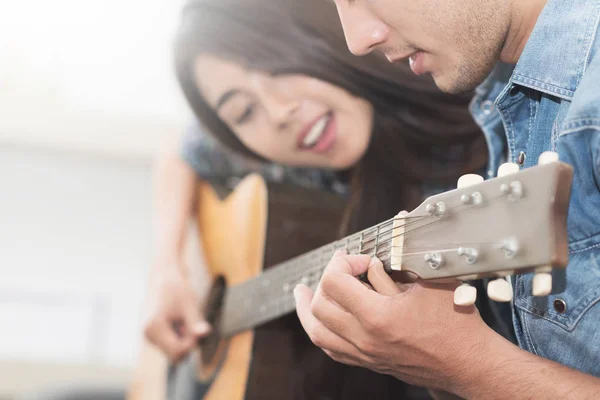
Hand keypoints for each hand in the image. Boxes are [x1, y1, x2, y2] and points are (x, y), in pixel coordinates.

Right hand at [144, 261, 210, 361]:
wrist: (163, 273)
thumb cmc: (176, 286)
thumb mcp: (190, 304)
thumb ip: (195, 323)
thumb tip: (204, 335)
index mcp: (154, 328)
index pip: (177, 352)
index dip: (192, 343)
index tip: (198, 328)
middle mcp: (147, 335)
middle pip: (174, 354)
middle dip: (187, 342)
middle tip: (191, 321)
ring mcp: (148, 334)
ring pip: (172, 349)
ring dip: (183, 337)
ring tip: (183, 317)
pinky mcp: (151, 332)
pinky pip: (169, 342)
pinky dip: (178, 334)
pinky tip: (178, 319)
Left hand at [294, 251, 495, 393]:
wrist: (468, 363)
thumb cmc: (455, 322)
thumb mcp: (430, 282)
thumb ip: (400, 262)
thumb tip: (388, 233)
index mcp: (377, 316)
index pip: (334, 282)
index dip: (343, 262)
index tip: (362, 258)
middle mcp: (364, 338)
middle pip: (318, 306)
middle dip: (323, 279)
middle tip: (339, 267)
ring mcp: (364, 354)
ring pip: (317, 333)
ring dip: (307, 309)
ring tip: (302, 293)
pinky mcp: (369, 363)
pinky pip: (332, 349)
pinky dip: (321, 330)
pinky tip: (322, 319)